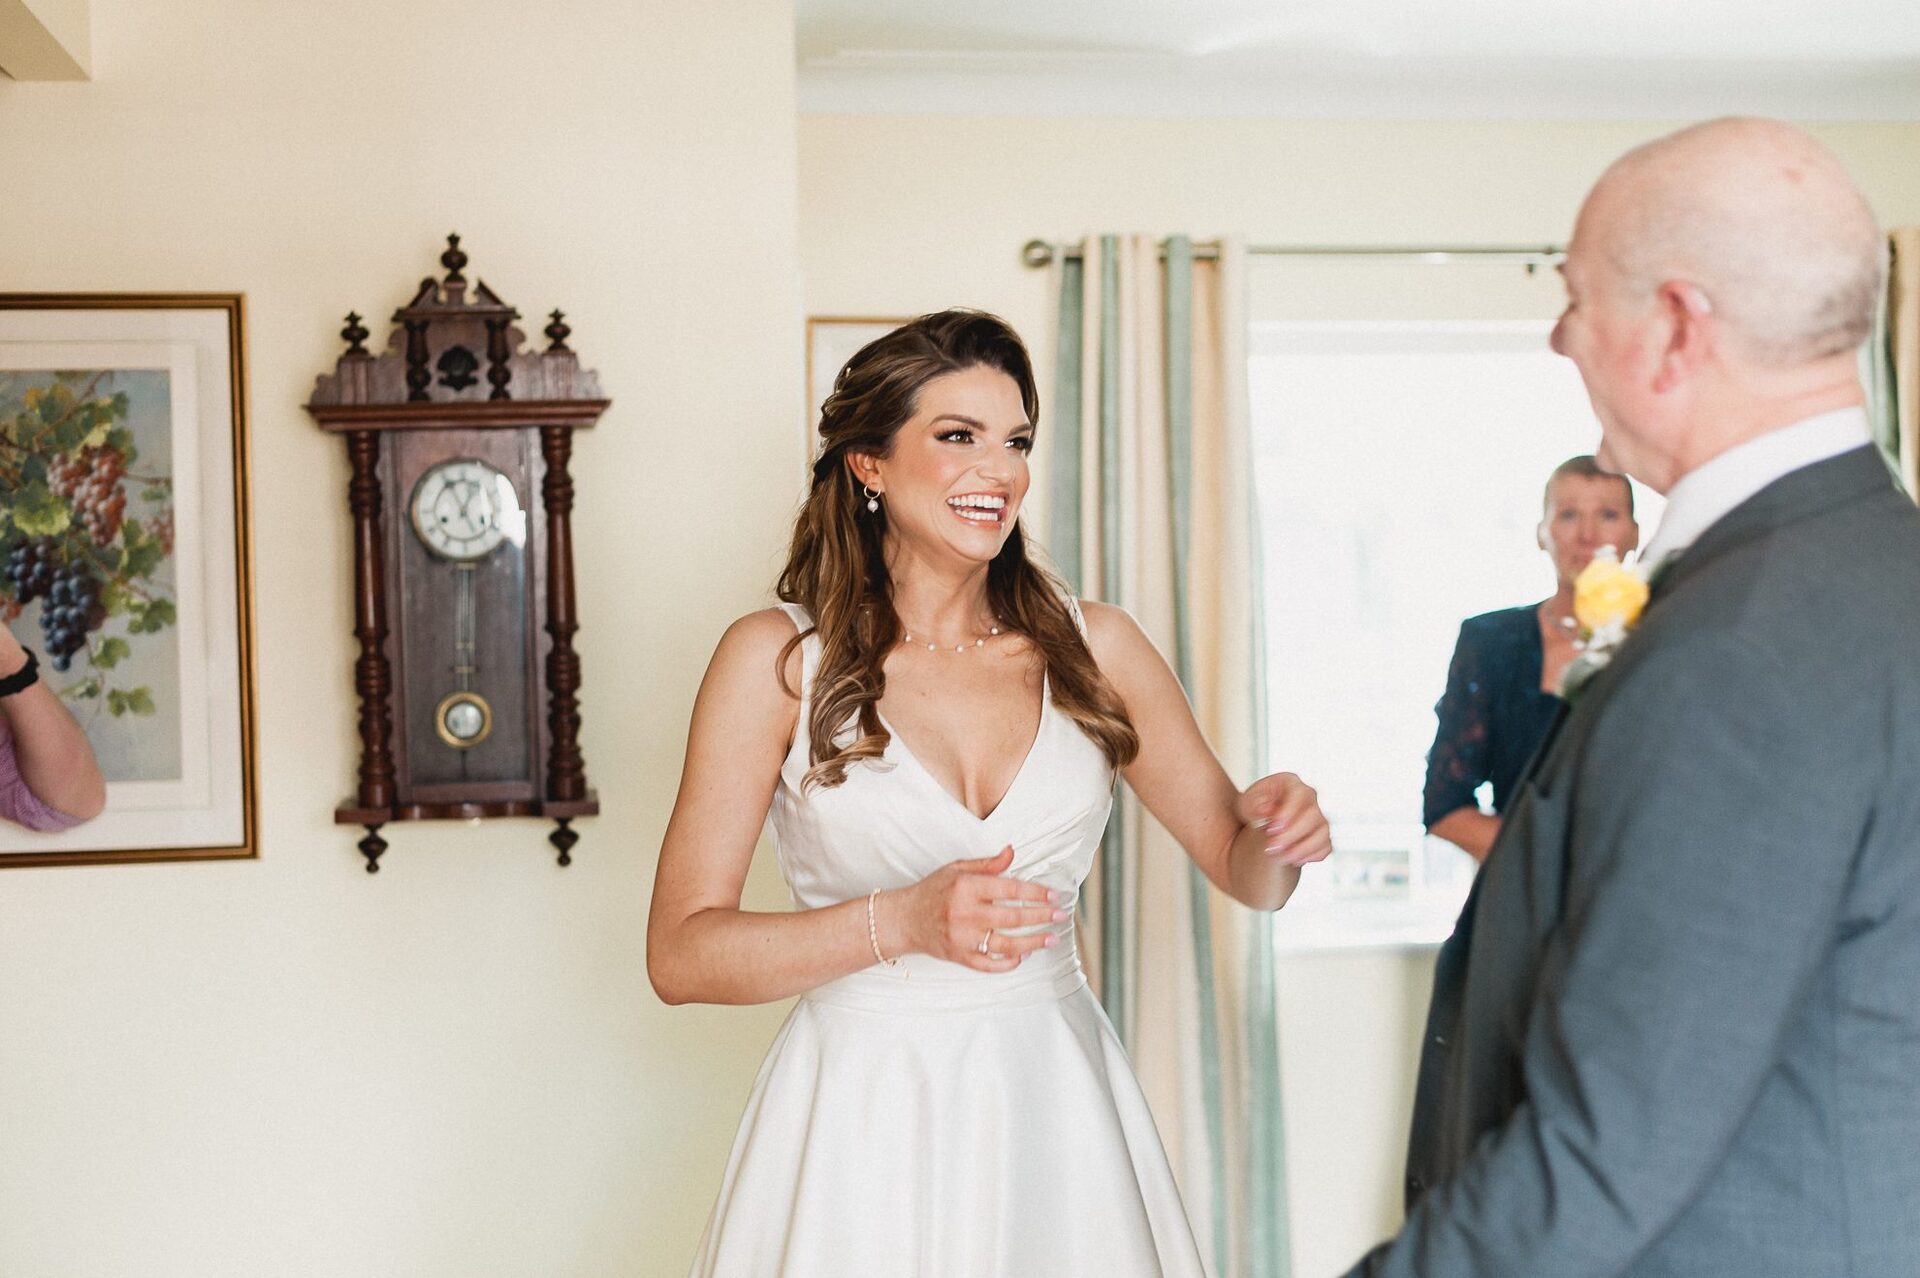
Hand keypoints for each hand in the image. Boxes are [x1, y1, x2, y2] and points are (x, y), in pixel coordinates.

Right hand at [889, 845, 1065, 971]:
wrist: (904, 919)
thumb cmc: (932, 891)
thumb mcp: (957, 869)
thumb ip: (987, 864)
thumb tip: (1012, 852)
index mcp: (967, 887)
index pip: (1010, 889)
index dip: (1036, 892)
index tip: (1054, 895)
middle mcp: (966, 913)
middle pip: (1013, 917)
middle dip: (1041, 916)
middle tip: (1060, 915)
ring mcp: (963, 938)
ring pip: (1006, 944)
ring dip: (1032, 942)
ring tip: (1051, 939)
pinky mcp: (959, 957)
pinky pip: (989, 965)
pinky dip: (1008, 963)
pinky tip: (1023, 956)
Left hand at [1236, 772, 1332, 866]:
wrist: (1261, 822)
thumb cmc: (1254, 808)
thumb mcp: (1247, 803)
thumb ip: (1255, 805)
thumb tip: (1266, 810)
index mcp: (1291, 783)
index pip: (1299, 794)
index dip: (1288, 812)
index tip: (1272, 828)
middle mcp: (1309, 798)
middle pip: (1312, 815)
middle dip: (1293, 834)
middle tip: (1272, 846)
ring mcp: (1318, 817)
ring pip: (1322, 833)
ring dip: (1304, 847)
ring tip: (1283, 857)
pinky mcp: (1321, 835)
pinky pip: (1325, 846)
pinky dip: (1312, 855)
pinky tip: (1294, 861)